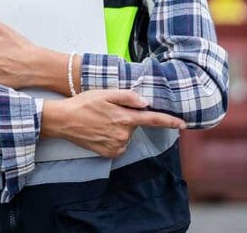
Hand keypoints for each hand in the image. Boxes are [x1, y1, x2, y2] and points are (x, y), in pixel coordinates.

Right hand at [41, 90, 186, 158]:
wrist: (63, 120)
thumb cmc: (83, 104)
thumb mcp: (105, 93)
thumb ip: (127, 97)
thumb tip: (145, 103)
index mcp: (124, 118)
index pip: (153, 120)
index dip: (170, 121)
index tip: (183, 124)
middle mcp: (123, 135)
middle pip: (136, 125)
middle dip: (128, 117)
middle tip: (109, 110)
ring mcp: (116, 146)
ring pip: (127, 135)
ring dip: (120, 128)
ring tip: (101, 120)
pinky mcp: (109, 153)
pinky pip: (119, 144)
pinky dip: (114, 137)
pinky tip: (100, 130)